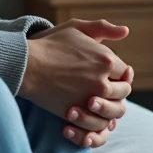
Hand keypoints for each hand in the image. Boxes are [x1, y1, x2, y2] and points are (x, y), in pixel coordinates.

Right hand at [19, 19, 132, 147]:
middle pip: (124, 92)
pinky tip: (87, 114)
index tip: (108, 75)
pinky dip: (97, 122)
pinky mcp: (78, 113)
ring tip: (94, 103)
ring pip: (114, 111)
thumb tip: (126, 32)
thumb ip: (103, 28)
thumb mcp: (77, 28)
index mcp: (106, 59)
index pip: (125, 72)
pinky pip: (98, 124)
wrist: (26, 65)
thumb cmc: (50, 44)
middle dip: (117, 91)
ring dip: (108, 108)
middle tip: (102, 90)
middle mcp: (103, 79)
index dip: (118, 74)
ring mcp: (91, 98)